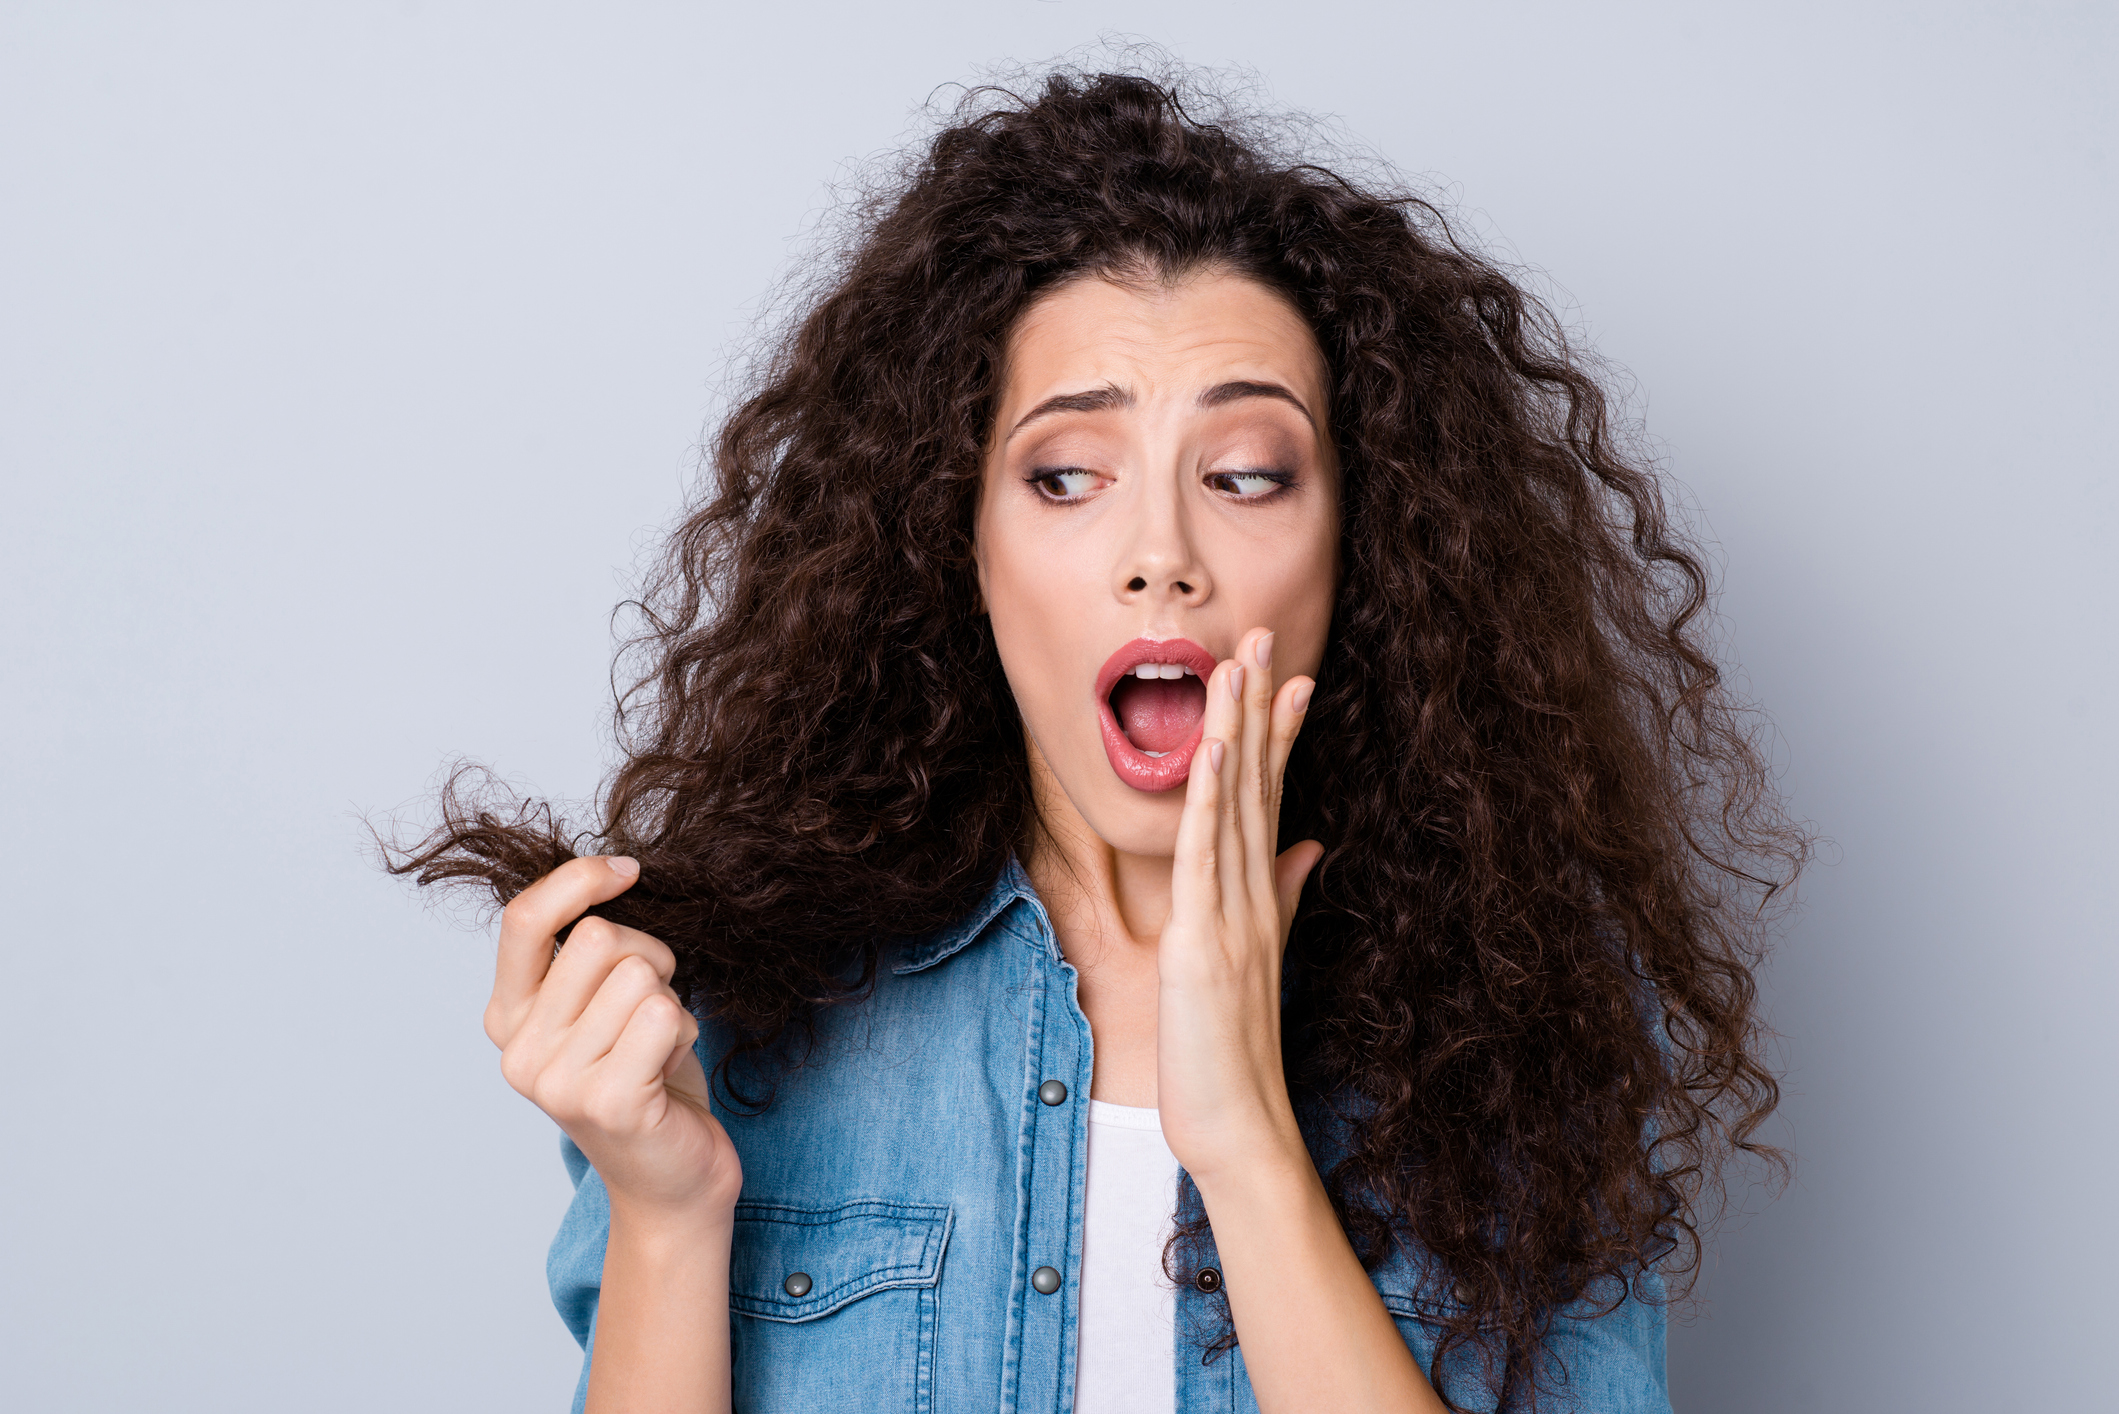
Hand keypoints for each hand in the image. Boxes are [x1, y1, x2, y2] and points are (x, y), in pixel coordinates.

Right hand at [486, 857, 741, 1225]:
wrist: (672, 1180)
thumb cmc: (646, 1079)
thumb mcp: (600, 1010)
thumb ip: (587, 957)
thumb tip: (613, 874)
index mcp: (508, 1017)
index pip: (524, 920)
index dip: (578, 880)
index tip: (628, 872)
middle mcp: (520, 1050)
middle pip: (597, 938)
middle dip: (648, 955)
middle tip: (653, 1008)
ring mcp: (557, 1080)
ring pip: (639, 975)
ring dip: (670, 1003)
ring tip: (658, 1049)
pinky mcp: (607, 1101)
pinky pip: (663, 1015)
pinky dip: (684, 1032)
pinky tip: (668, 1072)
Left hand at [1156, 627, 1322, 1187]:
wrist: (1241, 1125)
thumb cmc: (1236, 1053)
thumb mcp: (1261, 959)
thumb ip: (1285, 896)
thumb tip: (1308, 846)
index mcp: (1262, 899)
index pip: (1274, 799)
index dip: (1281, 735)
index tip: (1291, 676)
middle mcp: (1254, 896)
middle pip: (1259, 786)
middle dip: (1261, 708)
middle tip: (1265, 635)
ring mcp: (1233, 915)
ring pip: (1235, 806)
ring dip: (1239, 731)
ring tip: (1242, 665)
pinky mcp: (1203, 939)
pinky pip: (1207, 854)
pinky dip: (1212, 797)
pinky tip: (1219, 747)